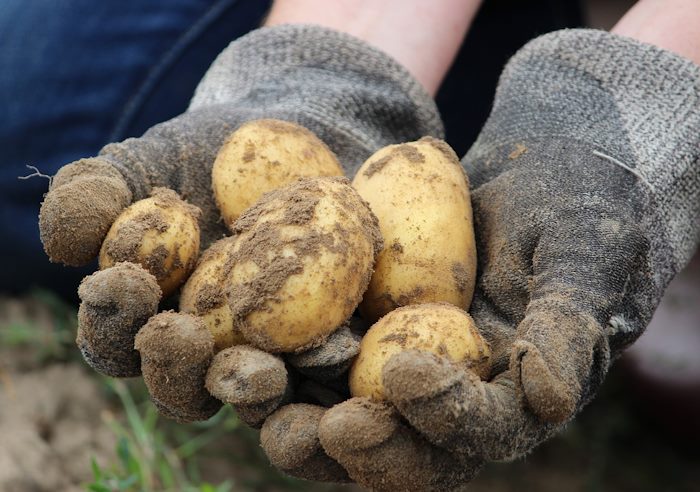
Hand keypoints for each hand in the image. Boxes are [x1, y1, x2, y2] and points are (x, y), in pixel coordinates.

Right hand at [40, 25, 441, 424]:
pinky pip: (329, 371)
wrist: (302, 139)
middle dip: (178, 370)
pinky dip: (328, 368)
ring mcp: (272, 356)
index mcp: (152, 319)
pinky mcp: (331, 346)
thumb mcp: (147, 162)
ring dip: (253, 390)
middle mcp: (209, 351)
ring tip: (261, 371)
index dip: (113, 318)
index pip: (118, 338)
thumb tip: (65, 245)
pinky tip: (338, 347)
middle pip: (185, 388)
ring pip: (257, 397)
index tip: (127, 278)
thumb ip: (95, 196)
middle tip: (185, 336)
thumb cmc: (211, 153)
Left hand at [260, 28, 699, 489]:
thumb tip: (551, 398)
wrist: (541, 167)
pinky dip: (267, 347)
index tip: (399, 377)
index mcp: (508, 398)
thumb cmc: (577, 210)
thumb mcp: (584, 258)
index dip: (440, 419)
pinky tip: (224, 330)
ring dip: (288, 411)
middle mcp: (446, 396)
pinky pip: (305, 349)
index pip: (477, 433)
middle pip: (396, 445)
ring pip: (337, 409)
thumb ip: (569, 327)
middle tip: (308, 429)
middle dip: (350, 445)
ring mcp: (393, 361)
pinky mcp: (351, 325)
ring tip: (245, 385)